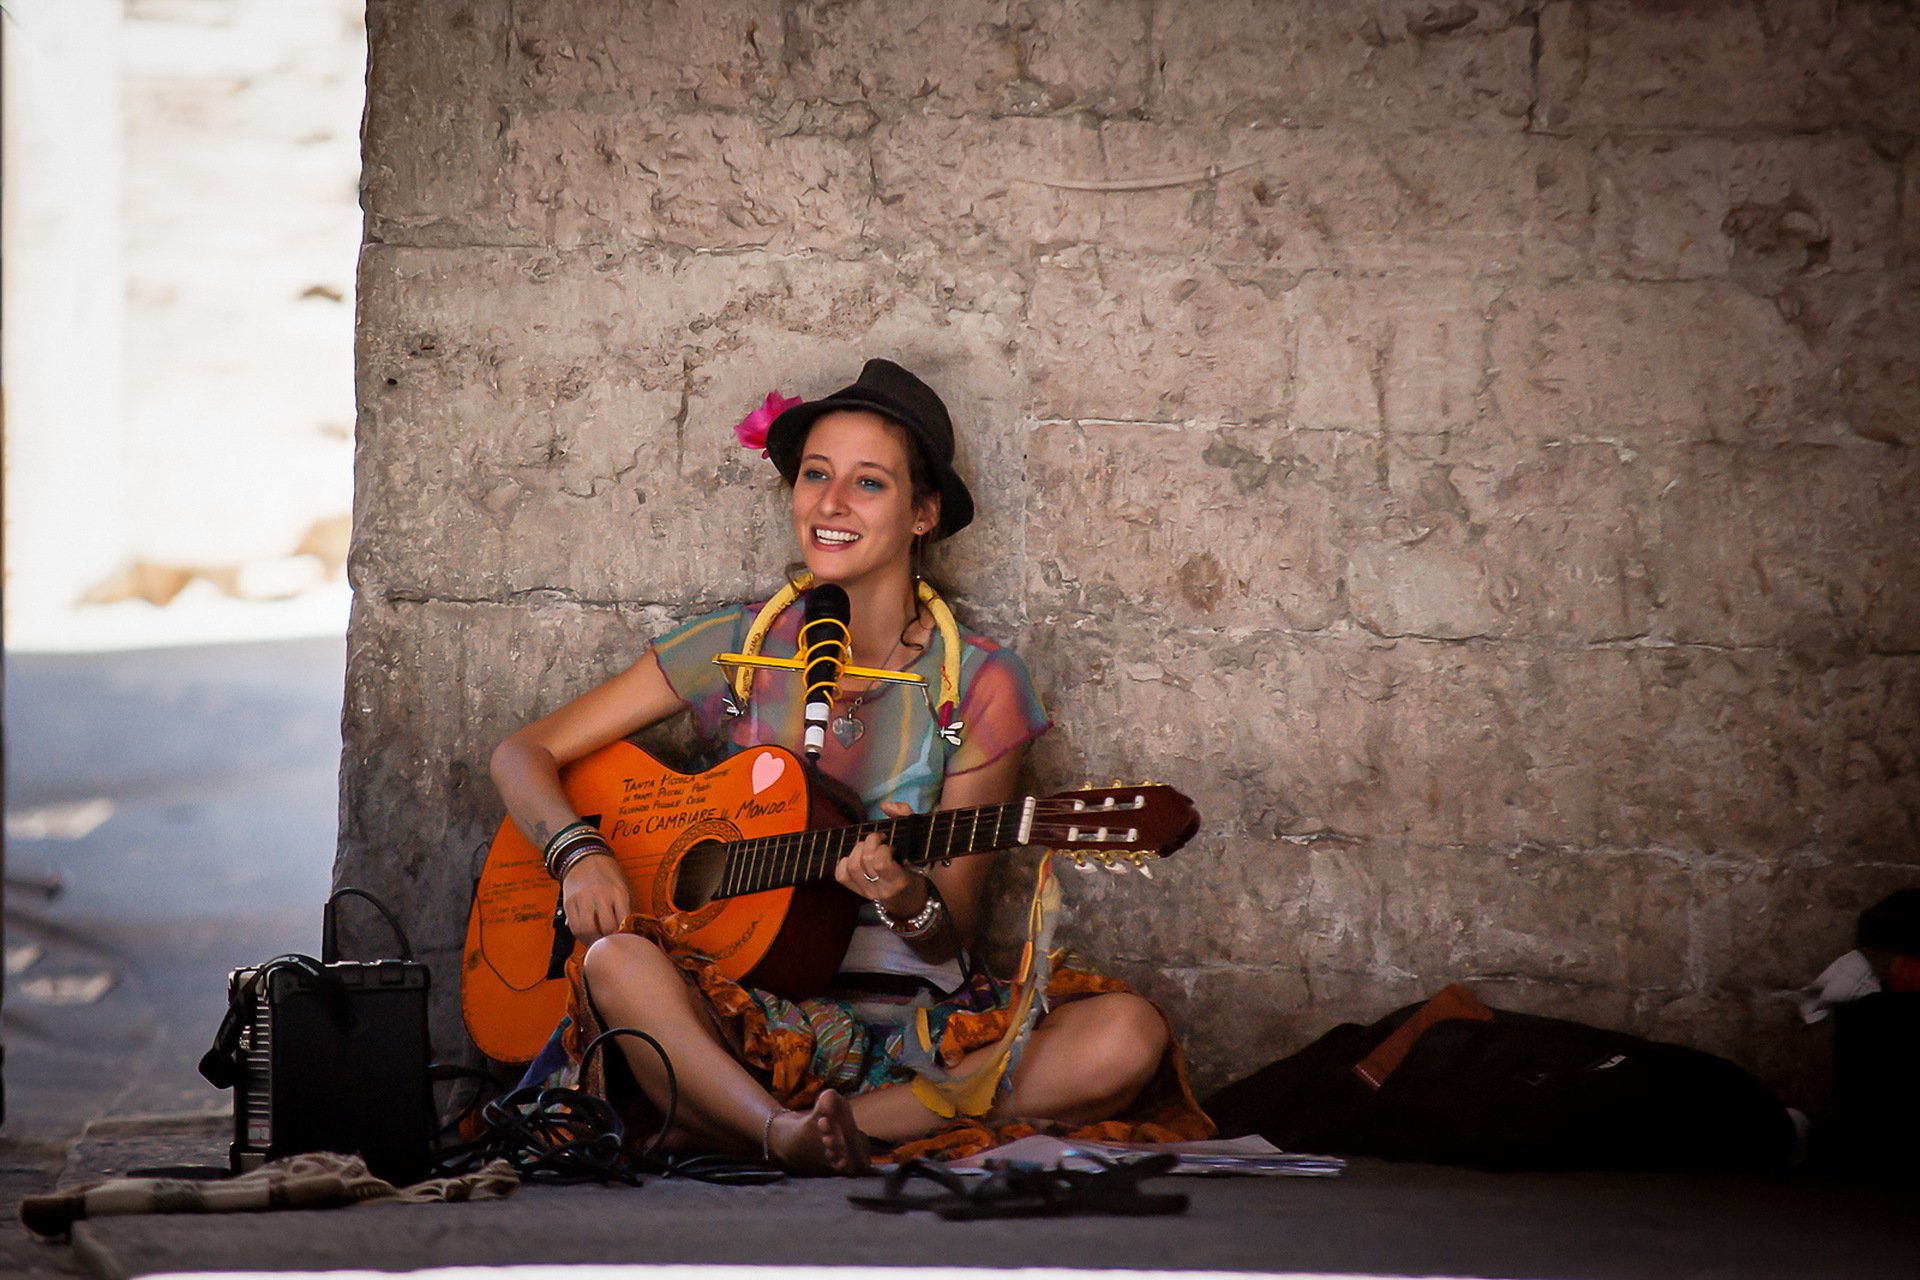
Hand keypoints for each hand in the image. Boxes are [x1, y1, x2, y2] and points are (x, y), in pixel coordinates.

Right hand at [560, 851, 630, 945]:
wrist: (584, 858)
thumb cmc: (608, 875)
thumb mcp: (624, 888)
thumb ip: (627, 910)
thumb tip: (632, 933)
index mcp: (619, 893)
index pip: (623, 924)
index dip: (624, 938)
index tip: (625, 943)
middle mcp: (601, 896)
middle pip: (605, 929)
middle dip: (609, 941)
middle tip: (611, 947)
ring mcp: (583, 900)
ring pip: (587, 931)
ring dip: (593, 942)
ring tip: (598, 945)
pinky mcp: (569, 903)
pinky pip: (574, 927)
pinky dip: (581, 936)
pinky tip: (588, 937)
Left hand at [832, 801, 926, 917]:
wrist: (909, 900)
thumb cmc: (915, 868)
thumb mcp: (918, 843)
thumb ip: (906, 817)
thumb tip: (885, 804)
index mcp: (899, 880)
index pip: (881, 863)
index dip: (882, 848)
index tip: (891, 846)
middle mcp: (882, 889)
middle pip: (864, 861)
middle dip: (870, 843)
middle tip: (880, 842)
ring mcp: (867, 892)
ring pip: (851, 866)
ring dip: (858, 850)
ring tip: (869, 848)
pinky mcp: (857, 892)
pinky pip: (841, 875)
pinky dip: (845, 862)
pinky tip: (857, 857)